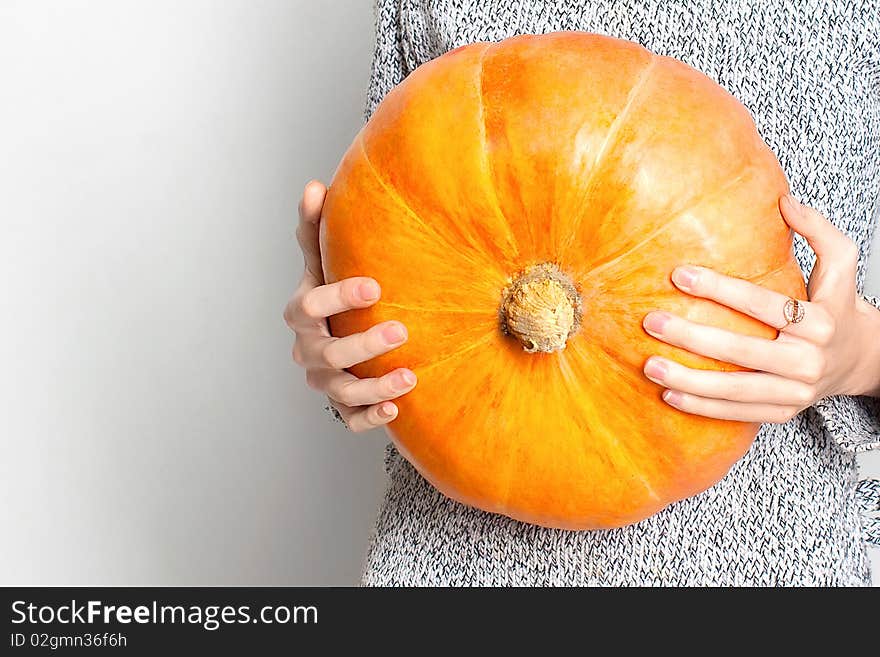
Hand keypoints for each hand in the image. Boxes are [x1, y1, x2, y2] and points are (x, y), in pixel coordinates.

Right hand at [283, 180, 416, 431]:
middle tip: (402, 331)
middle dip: (363, 344)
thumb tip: (312, 186)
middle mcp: (308, 350)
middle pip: (327, 354)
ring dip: (374, 386)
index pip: (310, 306)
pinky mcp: (342, 407)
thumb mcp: (324, 261)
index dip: (338, 298)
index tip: (373, 286)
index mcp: (301, 313)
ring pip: (341, 391)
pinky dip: (370, 418)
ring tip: (409, 377)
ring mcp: (324, 381)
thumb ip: (316, 228)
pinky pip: (351, 420)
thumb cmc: (331, 292)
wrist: (336, 335)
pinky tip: (396, 410)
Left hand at [641, 194, 879, 422]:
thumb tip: (784, 200)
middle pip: (741, 350)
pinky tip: (668, 396)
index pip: (762, 305)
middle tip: (651, 321)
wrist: (861, 360)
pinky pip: (737, 413)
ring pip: (735, 390)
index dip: (719, 288)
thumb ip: (817, 230)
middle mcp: (807, 361)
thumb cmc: (839, 307)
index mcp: (819, 322)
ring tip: (649, 365)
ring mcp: (795, 392)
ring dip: (687, 380)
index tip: (678, 275)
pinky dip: (701, 408)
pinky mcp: (783, 412)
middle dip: (691, 337)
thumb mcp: (842, 264)